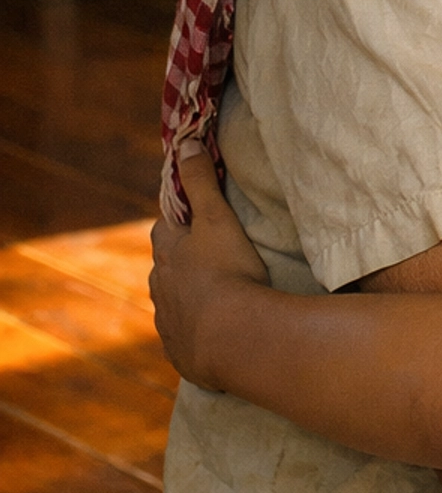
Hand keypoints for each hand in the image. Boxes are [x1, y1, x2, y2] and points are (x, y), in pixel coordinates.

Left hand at [149, 139, 269, 389]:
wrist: (231, 339)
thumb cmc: (226, 272)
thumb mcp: (217, 218)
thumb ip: (201, 182)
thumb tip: (185, 143)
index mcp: (166, 252)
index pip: (164, 227)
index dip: (179, 220)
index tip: (195, 217)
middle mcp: (159, 286)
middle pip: (165, 266)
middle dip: (182, 261)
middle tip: (212, 257)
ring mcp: (168, 320)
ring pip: (172, 301)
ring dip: (188, 296)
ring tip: (216, 296)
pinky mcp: (180, 350)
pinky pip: (185, 335)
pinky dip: (196, 329)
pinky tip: (214, 332)